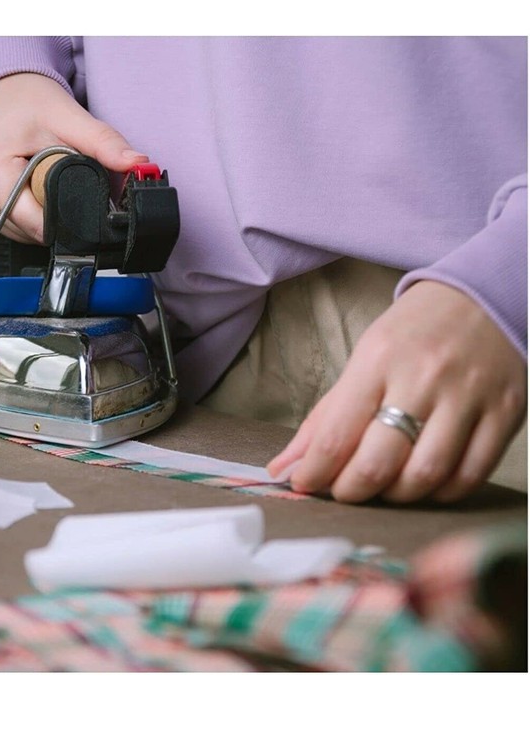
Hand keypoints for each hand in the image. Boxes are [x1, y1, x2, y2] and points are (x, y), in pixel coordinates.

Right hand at [0, 73, 147, 242]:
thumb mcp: (68, 117)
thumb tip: (136, 163)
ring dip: (41, 212)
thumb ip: (104, 143)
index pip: (38, 225)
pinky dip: (26, 210)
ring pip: (23, 232)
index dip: (66, 216)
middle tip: (53, 172)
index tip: (76, 192)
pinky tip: (26, 182)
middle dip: (54, 210)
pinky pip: (11, 224)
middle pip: (32, 231)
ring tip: (38, 174)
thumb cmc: (23, 100)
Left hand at [267, 280, 526, 502]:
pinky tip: (424, 483)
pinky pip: (470, 474)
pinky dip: (440, 492)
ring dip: (395, 496)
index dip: (315, 473)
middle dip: (351, 490)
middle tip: (343, 491)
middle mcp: (423, 378)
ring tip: (383, 488)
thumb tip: (285, 466)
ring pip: (425, 475)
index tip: (305, 484)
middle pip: (378, 462)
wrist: (483, 296)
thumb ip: (326, 416)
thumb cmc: (413, 332)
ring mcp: (469, 397)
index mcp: (378, 360)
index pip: (336, 435)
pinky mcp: (506, 413)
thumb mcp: (363, 358)